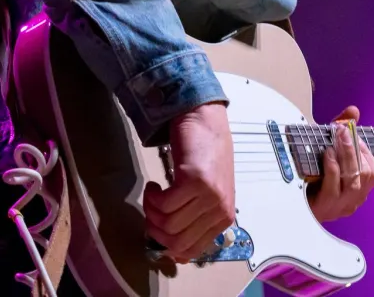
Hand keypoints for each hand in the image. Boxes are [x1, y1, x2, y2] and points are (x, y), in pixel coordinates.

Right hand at [142, 102, 234, 263]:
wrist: (205, 119)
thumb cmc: (205, 155)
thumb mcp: (206, 194)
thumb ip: (195, 220)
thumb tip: (174, 253)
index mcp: (223, 218)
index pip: (191, 251)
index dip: (166, 245)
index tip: (156, 226)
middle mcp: (219, 210)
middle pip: (177, 242)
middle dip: (155, 230)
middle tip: (150, 210)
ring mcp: (209, 195)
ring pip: (168, 225)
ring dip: (151, 211)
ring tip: (153, 194)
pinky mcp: (195, 180)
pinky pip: (164, 205)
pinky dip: (152, 198)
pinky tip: (154, 184)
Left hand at [308, 106, 373, 222]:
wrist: (288, 201)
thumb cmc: (313, 175)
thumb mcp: (330, 151)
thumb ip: (343, 131)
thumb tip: (353, 110)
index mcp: (360, 190)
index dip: (366, 150)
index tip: (353, 133)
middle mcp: (353, 200)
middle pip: (366, 175)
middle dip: (355, 149)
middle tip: (344, 131)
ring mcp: (339, 206)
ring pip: (353, 183)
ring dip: (346, 157)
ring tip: (337, 139)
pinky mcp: (323, 207)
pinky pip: (333, 188)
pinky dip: (332, 168)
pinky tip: (327, 155)